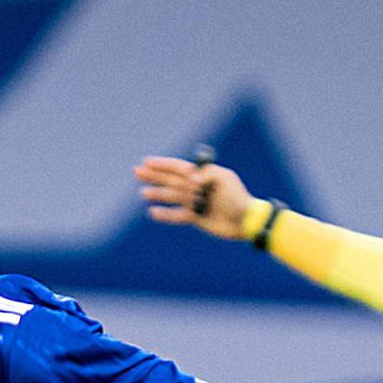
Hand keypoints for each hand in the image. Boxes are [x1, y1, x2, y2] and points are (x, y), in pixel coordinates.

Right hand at [135, 155, 255, 239]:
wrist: (245, 220)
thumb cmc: (237, 197)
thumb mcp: (225, 180)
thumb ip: (206, 175)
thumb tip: (190, 179)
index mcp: (202, 175)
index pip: (178, 168)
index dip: (162, 164)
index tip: (147, 162)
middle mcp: (196, 187)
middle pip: (171, 180)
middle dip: (154, 176)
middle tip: (137, 172)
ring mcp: (195, 203)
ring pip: (172, 197)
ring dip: (157, 194)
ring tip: (143, 192)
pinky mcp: (196, 218)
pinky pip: (177, 216)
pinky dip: (165, 215)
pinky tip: (153, 213)